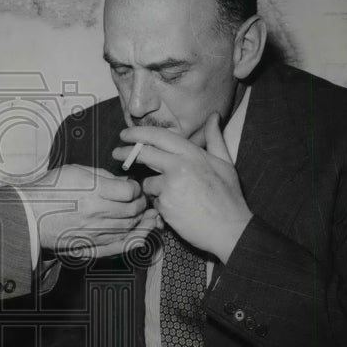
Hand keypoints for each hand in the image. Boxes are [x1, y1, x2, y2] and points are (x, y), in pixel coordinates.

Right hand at [27, 164, 156, 255]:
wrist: (29, 215)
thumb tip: (123, 181)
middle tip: (139, 200)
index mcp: (93, 192)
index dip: (135, 188)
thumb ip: (102, 175)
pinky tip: (142, 234)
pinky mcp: (92, 246)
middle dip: (141, 204)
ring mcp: (95, 233)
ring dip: (142, 221)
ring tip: (145, 215)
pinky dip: (136, 240)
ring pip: (130, 228)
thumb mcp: (75, 171)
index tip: (131, 187)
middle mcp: (96, 214)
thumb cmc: (49, 191)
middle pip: (133, 211)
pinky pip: (121, 246)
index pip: (130, 192)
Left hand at [112, 113, 252, 263]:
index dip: (138, 133)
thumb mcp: (225, 163)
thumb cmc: (228, 197)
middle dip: (126, 152)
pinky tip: (178, 209)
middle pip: (143, 154)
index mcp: (192, 154)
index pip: (158, 136)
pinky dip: (162, 205)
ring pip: (148, 183)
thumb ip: (215, 138)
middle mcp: (178, 166)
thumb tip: (214, 116)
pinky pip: (154, 202)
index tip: (125, 134)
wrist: (230, 230)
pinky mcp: (164, 205)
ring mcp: (169, 186)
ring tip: (177, 197)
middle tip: (116, 153)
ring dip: (155, 189)